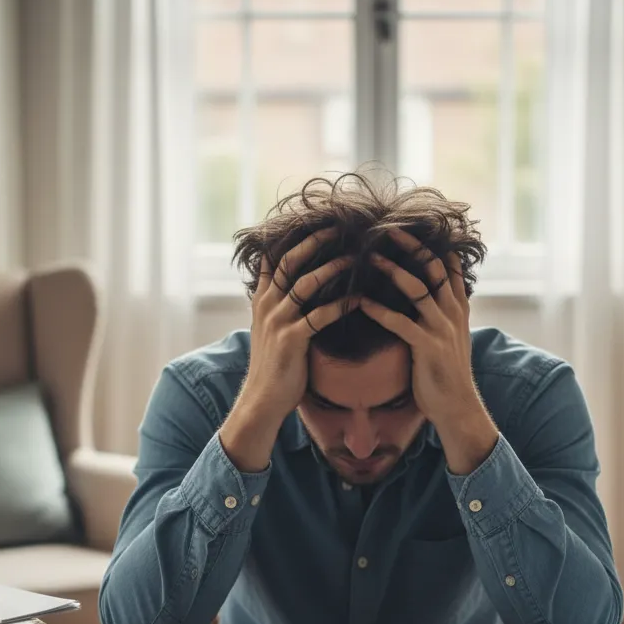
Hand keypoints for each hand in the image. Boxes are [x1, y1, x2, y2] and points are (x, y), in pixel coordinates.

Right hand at [220, 228, 356, 471]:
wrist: (262, 400)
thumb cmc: (274, 368)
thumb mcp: (269, 332)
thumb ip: (278, 309)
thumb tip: (295, 293)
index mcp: (261, 301)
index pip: (273, 259)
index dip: (293, 239)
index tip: (316, 222)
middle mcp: (267, 306)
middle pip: (290, 262)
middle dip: (315, 242)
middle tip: (339, 228)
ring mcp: (278, 322)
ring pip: (306, 283)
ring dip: (333, 268)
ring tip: (356, 257)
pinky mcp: (292, 340)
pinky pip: (320, 315)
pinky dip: (342, 304)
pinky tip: (361, 299)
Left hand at [360, 229, 498, 473]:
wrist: (457, 407)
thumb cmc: (445, 374)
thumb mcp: (449, 338)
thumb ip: (439, 314)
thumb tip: (424, 296)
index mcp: (458, 308)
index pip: (448, 266)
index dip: (430, 244)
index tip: (408, 225)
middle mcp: (452, 313)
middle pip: (433, 268)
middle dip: (412, 246)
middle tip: (388, 228)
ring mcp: (441, 329)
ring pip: (418, 289)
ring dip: (393, 270)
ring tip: (371, 257)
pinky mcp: (427, 347)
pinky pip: (401, 323)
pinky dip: (380, 311)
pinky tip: (361, 302)